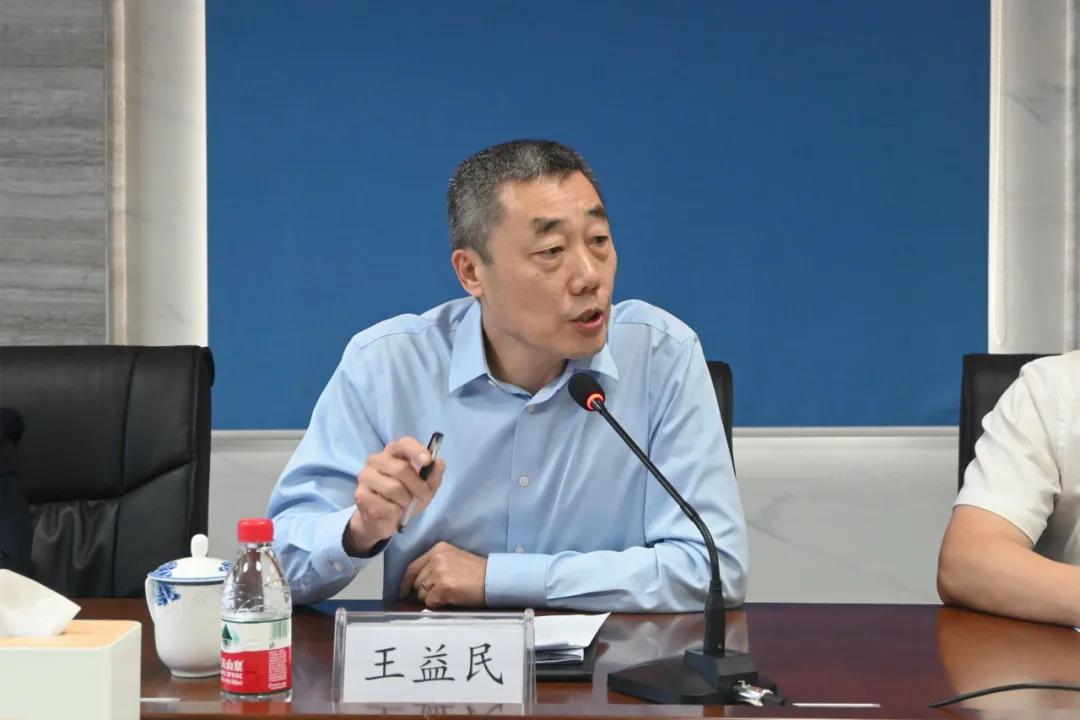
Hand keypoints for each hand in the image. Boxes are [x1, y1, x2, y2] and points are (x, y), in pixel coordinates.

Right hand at [344, 437, 445, 555]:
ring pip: (394, 488)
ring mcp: (365, 476)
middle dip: (418, 487)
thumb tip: (437, 463)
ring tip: (405, 505)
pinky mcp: (360, 495)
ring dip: (406, 502)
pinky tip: (392, 511)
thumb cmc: (406, 496)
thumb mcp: (426, 486)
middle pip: (401, 469)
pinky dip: (396, 512)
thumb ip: (434, 474)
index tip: (427, 461)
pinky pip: (385, 505)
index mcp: (394, 452)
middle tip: (423, 497)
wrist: (383, 519)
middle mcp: (376, 460)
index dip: (416, 450)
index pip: (404, 443)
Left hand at [399, 541, 487, 608]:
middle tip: (439, 595)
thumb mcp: (453, 559)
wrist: (494, 579)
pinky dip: (438, 605)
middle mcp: (436, 558)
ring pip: (421, 594)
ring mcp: (439, 572)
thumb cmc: (477, 573)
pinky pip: (430, 602)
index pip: (412, 567)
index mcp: (438, 548)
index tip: (402, 593)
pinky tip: (451, 600)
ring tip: (448, 595)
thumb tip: (416, 586)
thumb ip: (434, 566)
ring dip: (431, 599)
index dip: (405, 583)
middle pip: (416, 582)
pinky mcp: (443, 587)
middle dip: (423, 593)